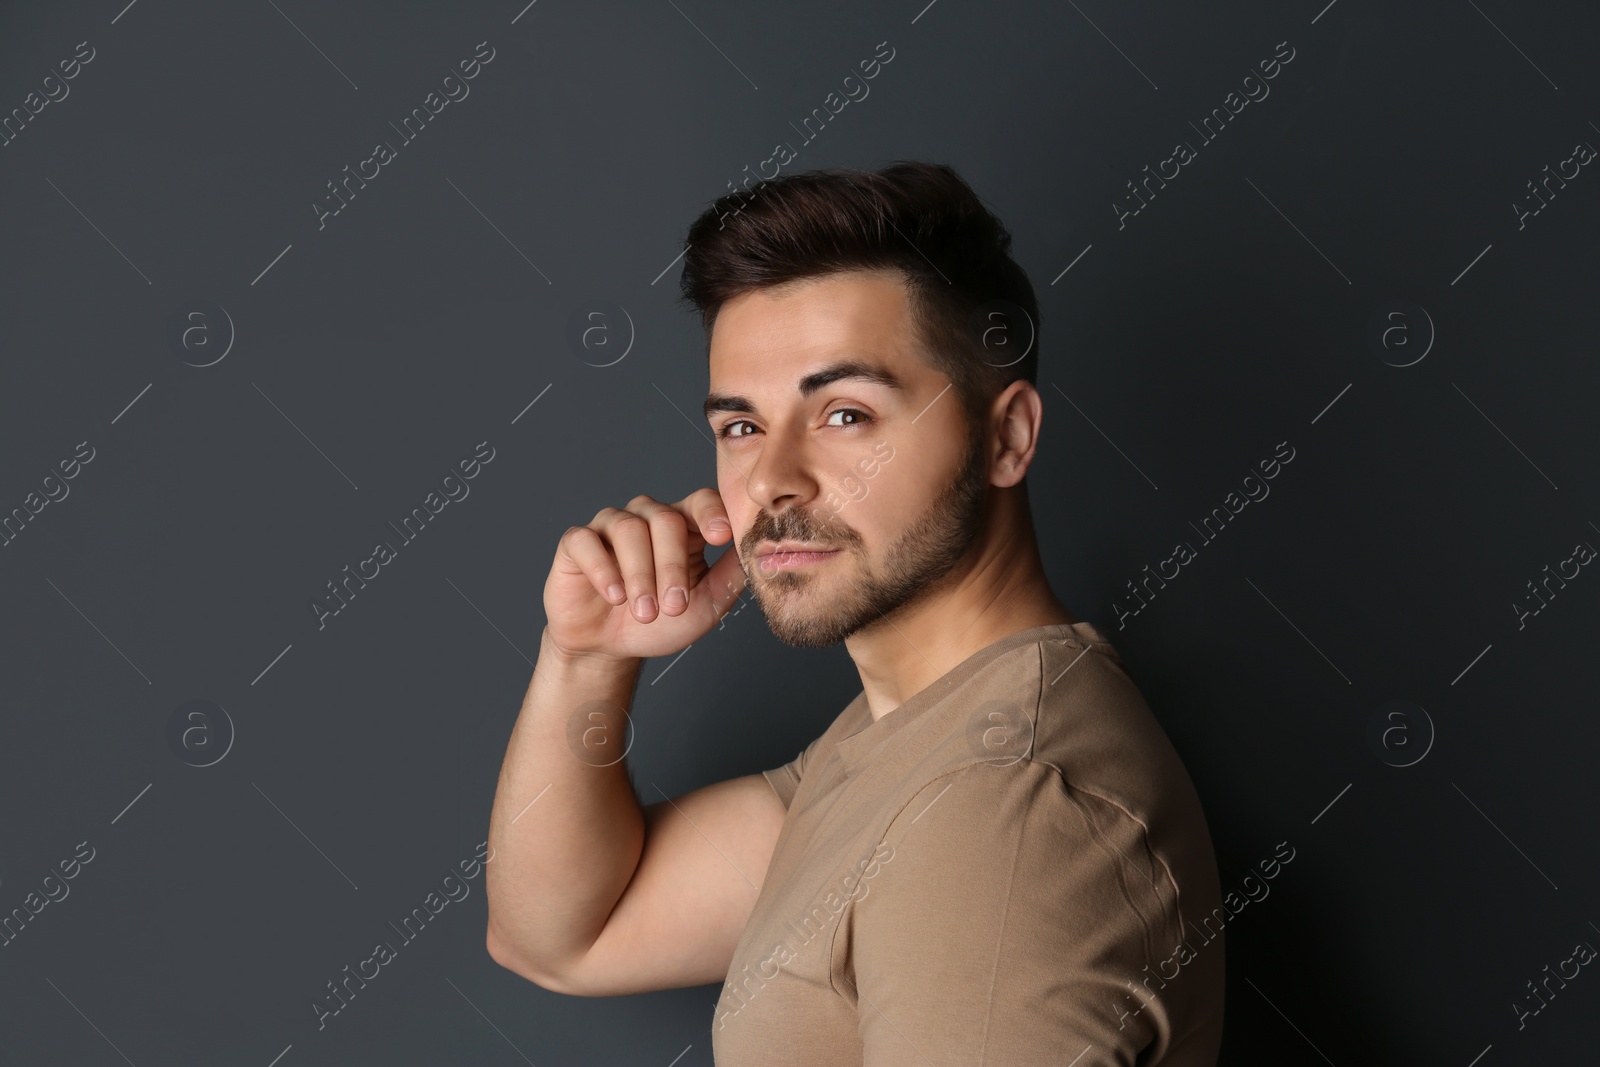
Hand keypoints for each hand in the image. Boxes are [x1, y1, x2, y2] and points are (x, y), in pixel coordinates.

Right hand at [544, 489, 748, 662]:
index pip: (702, 502)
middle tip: (673, 606)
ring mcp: (611, 526)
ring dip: (640, 575)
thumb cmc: (661, 622)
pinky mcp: (577, 542)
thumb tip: (763, 551)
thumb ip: (732, 575)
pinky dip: (603, 569)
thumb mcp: (706, 604)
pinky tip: (614, 596)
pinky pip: (587, 541)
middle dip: (672, 566)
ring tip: (644, 611)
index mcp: (684, 525)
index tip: (720, 536)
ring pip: (629, 529)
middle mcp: (648, 516)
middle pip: (666, 519)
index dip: (711, 513)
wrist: (611, 648)